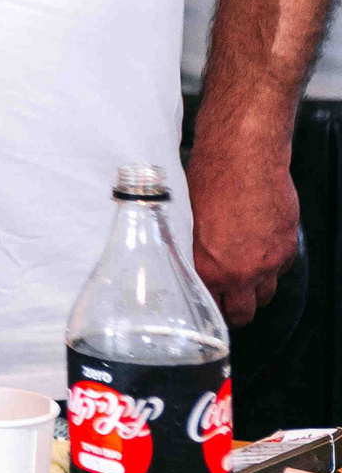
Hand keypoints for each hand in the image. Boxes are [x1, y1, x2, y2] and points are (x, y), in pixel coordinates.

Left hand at [188, 125, 299, 325]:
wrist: (244, 160)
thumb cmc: (210, 181)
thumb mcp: (185, 220)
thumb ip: (190, 249)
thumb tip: (185, 261)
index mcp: (208, 268)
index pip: (210, 308)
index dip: (208, 309)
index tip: (206, 308)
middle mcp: (241, 272)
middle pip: (243, 312)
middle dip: (234, 311)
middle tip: (227, 303)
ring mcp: (268, 262)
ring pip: (266, 294)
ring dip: (255, 291)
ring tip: (244, 281)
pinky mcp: (287, 248)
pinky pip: (281, 270)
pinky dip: (272, 267)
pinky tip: (260, 254)